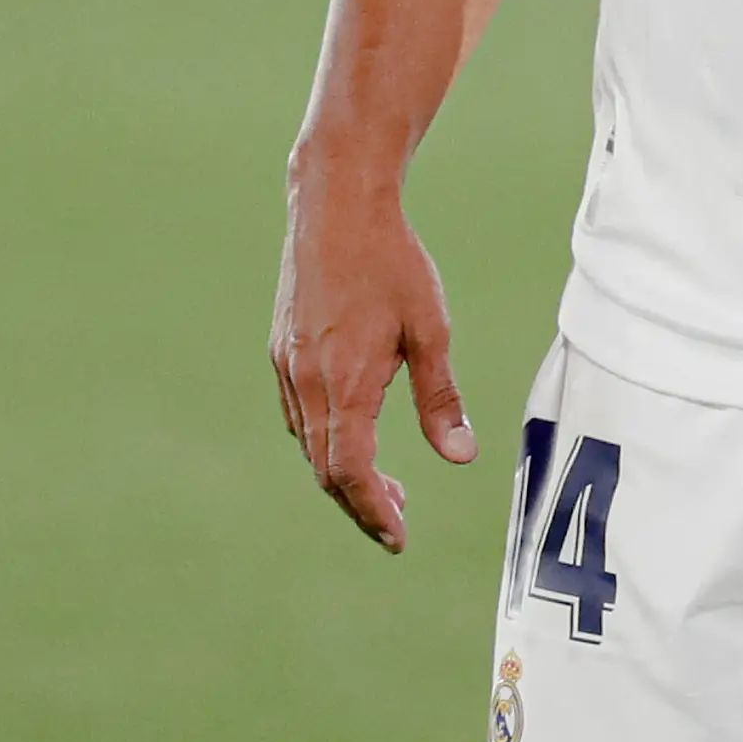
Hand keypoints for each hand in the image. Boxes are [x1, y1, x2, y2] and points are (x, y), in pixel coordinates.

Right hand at [270, 178, 471, 552]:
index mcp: (343, 383)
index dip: (374, 511)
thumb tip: (460, 457)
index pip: (350, 473)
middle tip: (398, 520)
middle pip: (325, 469)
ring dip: (343, 473)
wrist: (335, 204)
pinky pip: (300, 414)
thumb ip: (440, 397)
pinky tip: (354, 433)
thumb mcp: (430, 329)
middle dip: (361, 502)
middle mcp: (306, 382)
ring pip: (309, 443)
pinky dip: (326, 439)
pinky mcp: (282, 349)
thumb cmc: (392, 262)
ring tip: (386, 484)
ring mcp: (287, 366)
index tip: (398, 537)